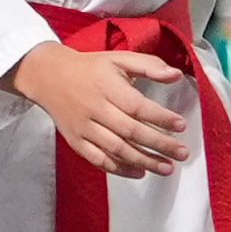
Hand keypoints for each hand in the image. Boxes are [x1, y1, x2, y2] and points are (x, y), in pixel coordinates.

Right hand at [7, 38, 195, 177]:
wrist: (48, 77)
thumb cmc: (89, 68)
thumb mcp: (118, 58)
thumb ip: (149, 65)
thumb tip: (176, 75)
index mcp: (106, 86)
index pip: (137, 106)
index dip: (160, 117)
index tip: (181, 125)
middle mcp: (94, 108)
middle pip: (130, 131)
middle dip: (159, 144)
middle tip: (182, 153)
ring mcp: (83, 127)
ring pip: (116, 149)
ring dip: (144, 161)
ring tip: (167, 168)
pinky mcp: (76, 141)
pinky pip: (98, 159)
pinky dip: (119, 169)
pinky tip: (139, 172)